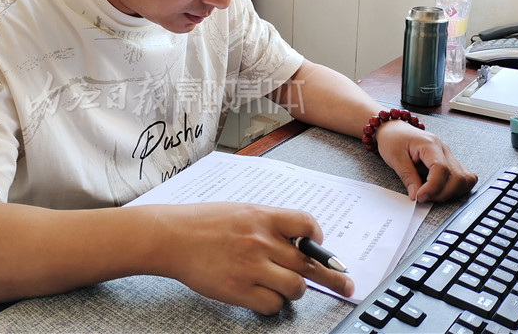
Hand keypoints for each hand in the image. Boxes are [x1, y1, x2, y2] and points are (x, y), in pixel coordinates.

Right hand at [153, 202, 354, 314]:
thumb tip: (298, 240)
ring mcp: (251, 267)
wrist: (172, 237)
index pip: (307, 225)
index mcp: (262, 217)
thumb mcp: (241, 211)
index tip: (321, 248)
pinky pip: (273, 305)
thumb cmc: (203, 222)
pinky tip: (263, 297)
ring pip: (296, 288)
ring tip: (283, 287)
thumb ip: (269, 224)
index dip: (318, 240)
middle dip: (331, 277)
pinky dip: (273, 305)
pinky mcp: (240, 290)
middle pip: (309, 264)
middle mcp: (261, 241)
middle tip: (345, 285)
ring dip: (294, 291)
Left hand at [374, 119, 477, 202]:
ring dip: (450, 192)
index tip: (420, 196)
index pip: (441, 169)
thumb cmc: (393, 139)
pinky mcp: (450, 162)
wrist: (394, 129)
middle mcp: (444, 149)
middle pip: (457, 176)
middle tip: (423, 197)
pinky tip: (440, 189)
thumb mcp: (394, 158)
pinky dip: (456, 188)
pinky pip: (463, 177)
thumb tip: (416, 196)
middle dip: (442, 193)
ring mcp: (449, 155)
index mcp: (430, 144)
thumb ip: (408, 177)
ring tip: (431, 194)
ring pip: (464, 179)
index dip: (432, 187)